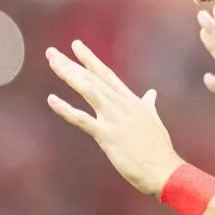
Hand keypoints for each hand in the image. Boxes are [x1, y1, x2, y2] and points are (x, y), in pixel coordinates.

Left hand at [46, 40, 183, 196]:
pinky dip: (65, 109)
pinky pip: (82, 119)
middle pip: (92, 78)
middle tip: (51, 52)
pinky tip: (52, 100)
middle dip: (71, 63)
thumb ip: (148, 105)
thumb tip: (151, 94)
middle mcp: (121, 104)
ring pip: (87, 89)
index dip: (90, 59)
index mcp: (130, 100)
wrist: (163, 169)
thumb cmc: (158, 148)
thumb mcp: (153, 120)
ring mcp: (113, 118)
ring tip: (52, 62)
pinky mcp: (107, 134)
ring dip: (68, 74)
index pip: (106, 74)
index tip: (76, 45)